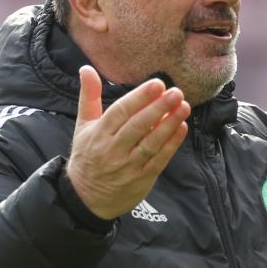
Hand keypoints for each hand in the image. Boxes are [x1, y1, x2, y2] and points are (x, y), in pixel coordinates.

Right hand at [66, 66, 190, 219]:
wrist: (87, 198)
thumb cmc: (88, 156)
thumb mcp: (83, 126)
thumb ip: (89, 97)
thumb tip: (86, 69)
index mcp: (99, 134)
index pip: (120, 112)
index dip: (139, 98)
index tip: (157, 84)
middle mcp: (113, 149)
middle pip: (138, 126)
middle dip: (158, 108)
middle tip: (176, 92)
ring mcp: (129, 165)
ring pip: (151, 143)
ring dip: (169, 124)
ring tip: (184, 107)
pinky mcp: (142, 178)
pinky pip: (159, 159)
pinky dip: (172, 144)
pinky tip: (182, 128)